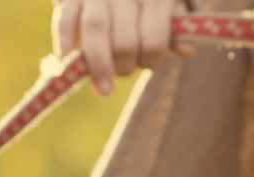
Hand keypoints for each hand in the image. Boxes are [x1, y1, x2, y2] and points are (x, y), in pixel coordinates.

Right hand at [52, 0, 196, 96]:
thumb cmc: (142, 0)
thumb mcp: (165, 6)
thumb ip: (174, 30)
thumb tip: (188, 52)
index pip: (154, 40)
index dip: (152, 61)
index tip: (147, 66)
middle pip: (124, 40)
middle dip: (123, 66)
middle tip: (121, 75)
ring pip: (96, 29)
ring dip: (98, 65)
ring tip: (103, 91)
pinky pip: (66, 19)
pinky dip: (65, 43)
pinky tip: (67, 61)